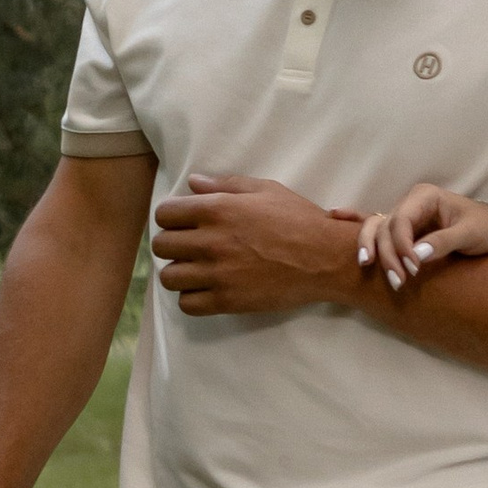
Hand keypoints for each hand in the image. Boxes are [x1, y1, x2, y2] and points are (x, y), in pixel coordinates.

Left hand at [152, 175, 361, 317]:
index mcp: (217, 209)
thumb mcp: (265, 190)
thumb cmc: (298, 219)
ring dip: (179, 272)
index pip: (164, 214)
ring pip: (170, 277)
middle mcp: (210, 241)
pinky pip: (187, 304)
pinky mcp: (227, 300)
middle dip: (172, 244)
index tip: (182, 222)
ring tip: (196, 270)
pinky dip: (192, 297)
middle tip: (189, 247)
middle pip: (162, 246)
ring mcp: (217, 274)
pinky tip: (206, 289)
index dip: (171, 217)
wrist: (325, 258)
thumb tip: (193, 183)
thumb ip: (225, 185)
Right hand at [348, 183, 487, 293]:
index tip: (413, 269)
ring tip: (366, 266)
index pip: (401, 220)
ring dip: (372, 249)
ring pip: (376, 229)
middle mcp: (410, 203)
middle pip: (385, 227)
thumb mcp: (470, 234)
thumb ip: (444, 242)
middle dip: (386, 254)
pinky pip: (375, 225)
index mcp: (425, 196)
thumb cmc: (485, 228)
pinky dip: (355, 220)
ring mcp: (404, 215)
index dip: (402, 245)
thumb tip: (417, 255)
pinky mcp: (403, 230)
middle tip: (397, 281)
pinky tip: (334, 215)